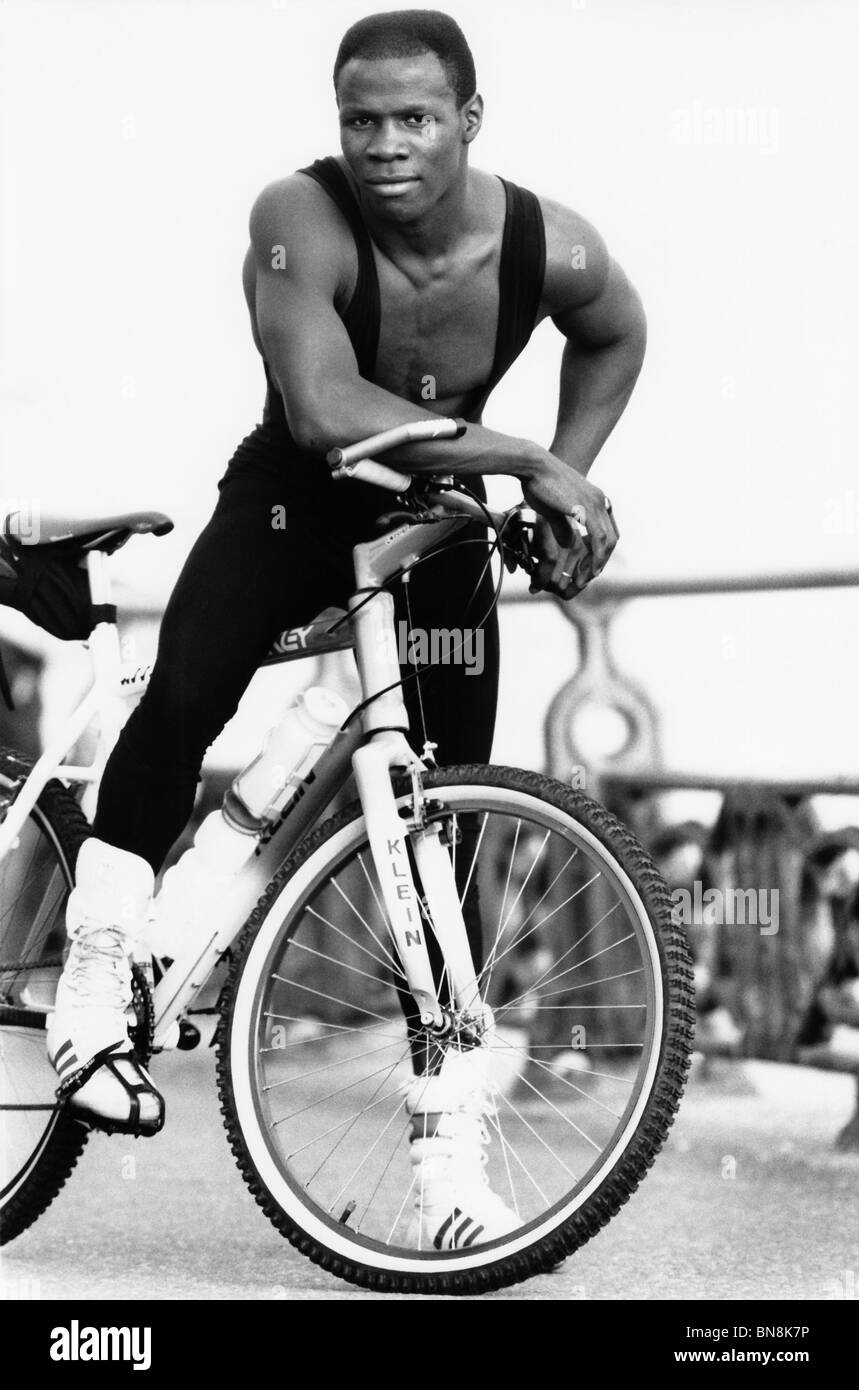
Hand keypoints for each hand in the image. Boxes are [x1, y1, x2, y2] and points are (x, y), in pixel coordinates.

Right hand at [521, 460, 618, 597]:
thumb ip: (564, 526)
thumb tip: (569, 544)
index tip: (589, 565)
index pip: (607, 530)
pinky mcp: (587, 508)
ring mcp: (596, 503)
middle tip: (589, 576)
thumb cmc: (538, 483)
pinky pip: (599, 539)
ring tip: (587, 578)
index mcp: (595, 498)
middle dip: (602, 559)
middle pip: (612, 537)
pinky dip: (596, 556)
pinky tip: (589, 569)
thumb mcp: (554, 509)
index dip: (601, 550)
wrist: (534, 465)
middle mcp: (600, 500)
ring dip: (599, 562)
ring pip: (608, 541)